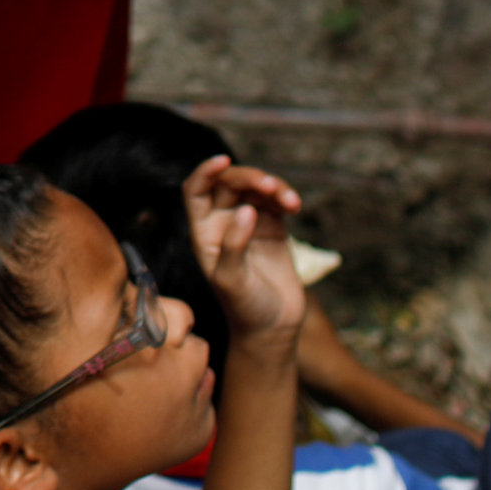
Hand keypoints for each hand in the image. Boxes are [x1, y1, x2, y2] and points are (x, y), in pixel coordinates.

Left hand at [182, 156, 305, 342]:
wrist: (272, 328)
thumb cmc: (243, 307)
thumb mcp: (231, 280)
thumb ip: (234, 246)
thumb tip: (245, 211)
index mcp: (204, 232)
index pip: (196, 191)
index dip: (205, 172)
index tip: (222, 161)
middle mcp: (223, 223)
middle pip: (229, 184)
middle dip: (248, 178)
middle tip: (269, 186)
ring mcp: (249, 223)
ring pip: (255, 189)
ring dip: (271, 186)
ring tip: (288, 199)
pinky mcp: (273, 228)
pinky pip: (276, 202)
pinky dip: (285, 197)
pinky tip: (294, 204)